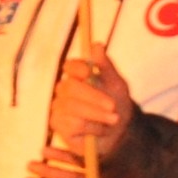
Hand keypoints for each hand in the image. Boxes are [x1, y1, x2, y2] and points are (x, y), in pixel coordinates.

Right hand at [47, 41, 130, 159]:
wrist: (119, 131)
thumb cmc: (117, 104)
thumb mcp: (117, 84)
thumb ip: (106, 66)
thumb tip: (97, 45)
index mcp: (77, 76)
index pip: (70, 66)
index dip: (77, 68)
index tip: (89, 72)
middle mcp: (64, 90)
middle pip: (70, 87)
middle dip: (94, 97)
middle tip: (113, 105)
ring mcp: (59, 107)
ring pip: (72, 107)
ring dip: (97, 114)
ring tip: (113, 119)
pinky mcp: (58, 125)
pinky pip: (73, 124)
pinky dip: (92, 127)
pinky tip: (100, 130)